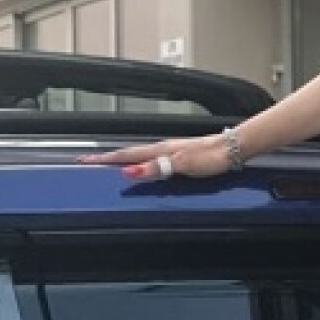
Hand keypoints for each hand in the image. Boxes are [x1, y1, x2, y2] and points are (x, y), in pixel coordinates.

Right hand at [76, 133, 233, 181]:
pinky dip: (140, 161)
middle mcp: (164, 148)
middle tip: (89, 161)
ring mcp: (172, 150)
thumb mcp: (183, 165)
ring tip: (109, 163)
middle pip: (129, 153)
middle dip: (108, 158)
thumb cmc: (213, 156)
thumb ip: (156, 168)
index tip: (85, 161)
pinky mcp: (181, 155)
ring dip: (123, 159)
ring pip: (140, 154)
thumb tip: (130, 172)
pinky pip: (153, 158)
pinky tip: (143, 165)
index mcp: (160, 150)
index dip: (106, 160)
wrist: (234, 148)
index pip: (126, 155)